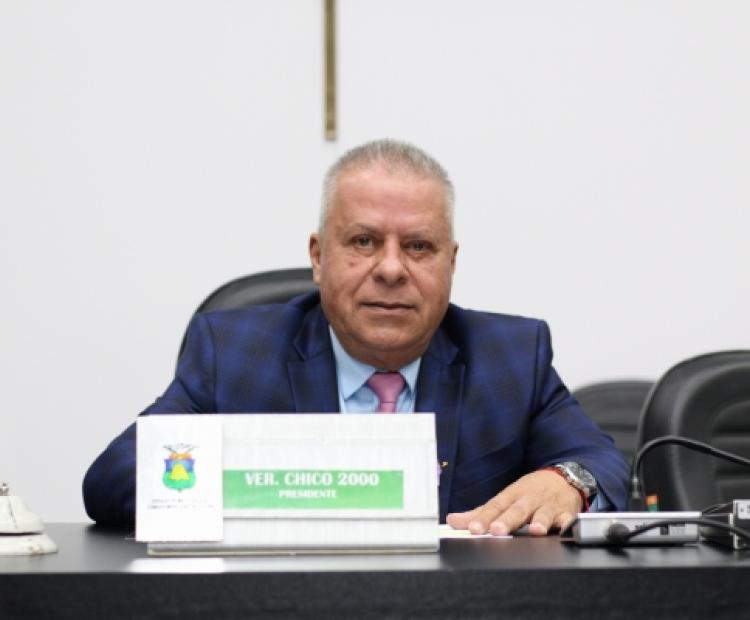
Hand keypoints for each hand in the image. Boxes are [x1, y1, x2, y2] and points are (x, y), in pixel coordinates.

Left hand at [446, 469, 581, 535]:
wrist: (564, 478)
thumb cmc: (531, 492)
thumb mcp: (506, 498)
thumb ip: (481, 512)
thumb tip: (453, 521)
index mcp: (512, 496)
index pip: (495, 506)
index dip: (483, 517)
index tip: (473, 528)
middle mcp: (529, 499)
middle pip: (517, 510)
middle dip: (507, 520)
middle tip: (496, 530)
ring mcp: (548, 505)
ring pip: (544, 513)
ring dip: (540, 521)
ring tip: (535, 530)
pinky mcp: (566, 513)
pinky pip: (568, 519)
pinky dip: (567, 524)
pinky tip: (564, 529)